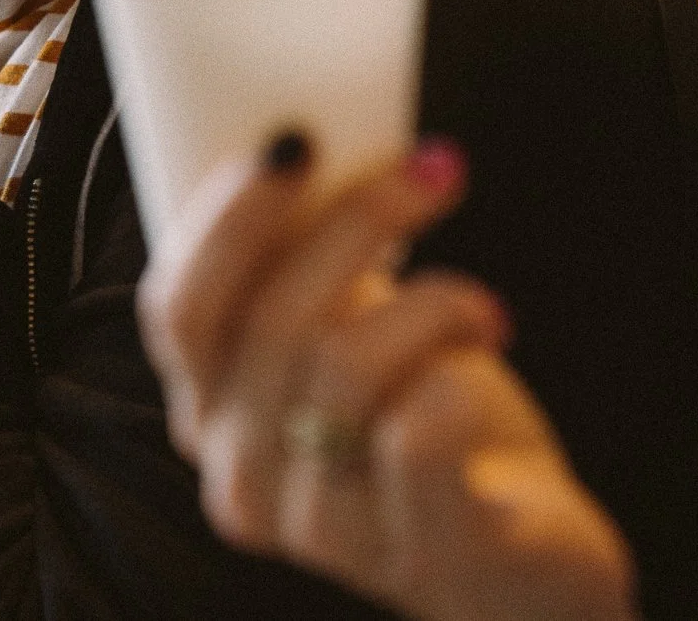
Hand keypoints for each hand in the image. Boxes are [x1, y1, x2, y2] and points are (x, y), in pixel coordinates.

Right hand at [137, 141, 636, 620]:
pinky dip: (461, 373)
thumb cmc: (423, 421)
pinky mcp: (423, 553)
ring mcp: (325, 528)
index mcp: (208, 411)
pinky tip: (491, 347)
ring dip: (429, 299)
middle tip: (433, 165)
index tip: (293, 139)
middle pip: (272, 321)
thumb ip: (308, 270)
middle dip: (355, 221)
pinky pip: (421, 434)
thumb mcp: (348, 340)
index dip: (225, 219)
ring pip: (344, 366)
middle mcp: (243, 476)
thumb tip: (315, 139)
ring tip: (480, 301)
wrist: (518, 558)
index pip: (179, 309)